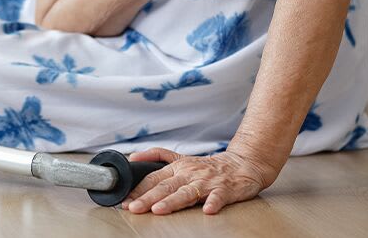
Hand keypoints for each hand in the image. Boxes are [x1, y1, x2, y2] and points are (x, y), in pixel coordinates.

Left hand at [122, 147, 273, 214]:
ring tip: (159, 209)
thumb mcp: (180, 158)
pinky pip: (218, 197)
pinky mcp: (224, 189)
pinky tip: (208, 210)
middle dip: (147, 198)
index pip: (153, 178)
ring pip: (186, 192)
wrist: (241, 164)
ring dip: (172, 201)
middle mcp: (189, 174)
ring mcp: (206, 182)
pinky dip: (213, 203)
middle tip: (134, 207)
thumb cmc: (208, 166)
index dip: (138, 190)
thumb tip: (133, 157)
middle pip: (165, 187)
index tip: (125, 201)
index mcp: (177, 167)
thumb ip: (157, 156)